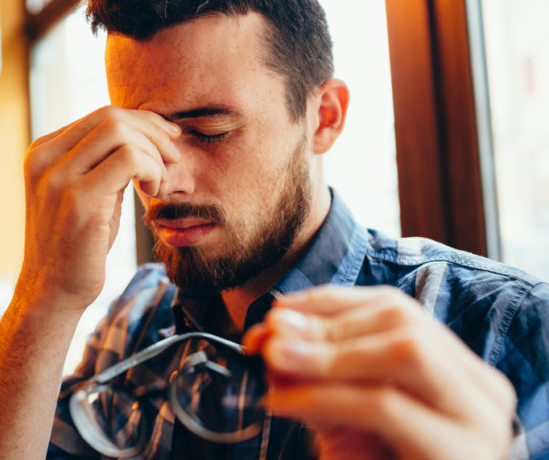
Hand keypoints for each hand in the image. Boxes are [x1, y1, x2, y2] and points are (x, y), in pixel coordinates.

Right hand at [18, 106, 180, 311]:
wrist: (53, 291)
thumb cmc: (78, 245)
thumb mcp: (89, 192)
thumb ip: (104, 162)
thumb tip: (147, 133)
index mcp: (44, 152)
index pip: (101, 116)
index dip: (144, 122)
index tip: (169, 140)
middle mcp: (44, 158)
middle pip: (111, 117)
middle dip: (153, 133)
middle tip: (174, 161)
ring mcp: (57, 177)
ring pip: (120, 132)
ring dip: (154, 154)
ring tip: (161, 183)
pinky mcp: (77, 199)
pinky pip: (128, 159)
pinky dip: (152, 169)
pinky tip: (155, 190)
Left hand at [244, 286, 516, 459]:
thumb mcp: (339, 413)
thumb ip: (313, 372)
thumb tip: (271, 332)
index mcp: (457, 370)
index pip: (395, 308)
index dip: (329, 304)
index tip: (276, 313)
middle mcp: (480, 390)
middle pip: (403, 320)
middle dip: (327, 325)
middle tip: (269, 339)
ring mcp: (479, 421)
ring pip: (405, 351)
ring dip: (327, 352)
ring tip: (274, 361)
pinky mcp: (460, 455)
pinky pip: (384, 404)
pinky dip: (323, 395)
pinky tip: (283, 403)